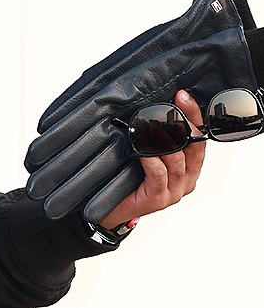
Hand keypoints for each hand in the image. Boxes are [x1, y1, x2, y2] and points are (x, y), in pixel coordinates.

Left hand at [98, 89, 205, 227]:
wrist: (109, 211)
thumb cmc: (127, 180)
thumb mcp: (146, 155)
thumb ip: (156, 138)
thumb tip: (151, 107)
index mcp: (188, 168)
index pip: (198, 138)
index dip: (193, 116)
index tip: (183, 96)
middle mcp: (186, 180)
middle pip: (193, 146)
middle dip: (184, 121)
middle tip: (171, 104)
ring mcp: (174, 191)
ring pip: (177, 160)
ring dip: (165, 140)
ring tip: (152, 123)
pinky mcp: (158, 199)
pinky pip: (159, 174)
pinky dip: (152, 159)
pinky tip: (143, 150)